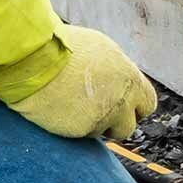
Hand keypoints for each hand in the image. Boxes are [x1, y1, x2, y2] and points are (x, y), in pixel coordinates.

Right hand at [0, 25, 156, 139]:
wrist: (34, 58)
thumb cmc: (64, 48)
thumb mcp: (102, 51)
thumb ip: (118, 71)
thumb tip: (123, 82)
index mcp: (131, 79)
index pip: (147, 104)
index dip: (133, 106)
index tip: (121, 106)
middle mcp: (122, 101)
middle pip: (129, 126)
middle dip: (115, 122)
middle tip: (97, 112)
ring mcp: (103, 117)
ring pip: (103, 132)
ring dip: (92, 124)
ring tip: (72, 104)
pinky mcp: (81, 130)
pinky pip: (82, 135)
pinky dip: (73, 126)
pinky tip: (60, 108)